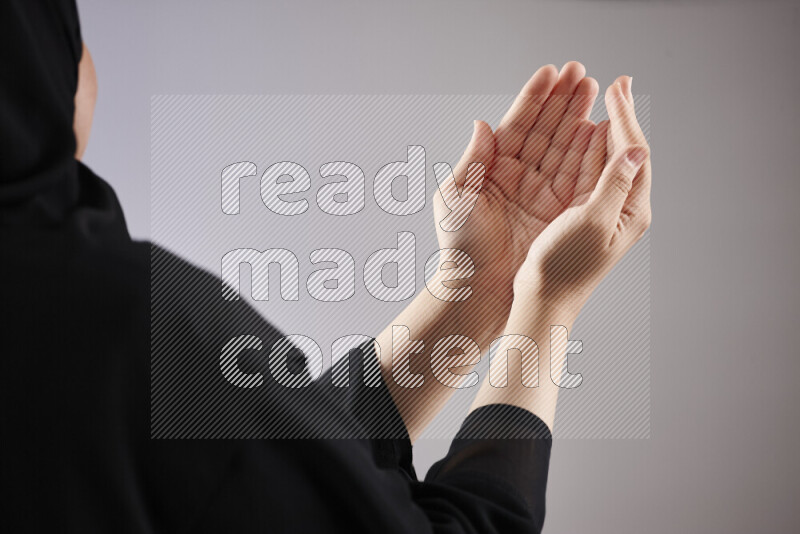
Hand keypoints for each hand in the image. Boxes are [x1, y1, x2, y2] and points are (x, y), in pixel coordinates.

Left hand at [432, 62, 599, 317]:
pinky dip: (589, 151)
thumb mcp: (456, 199)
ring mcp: (540, 192)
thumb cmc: (459, 248)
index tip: (551, 72)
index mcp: (493, 168)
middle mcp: (519, 176)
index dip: (534, 98)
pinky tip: (600, 128)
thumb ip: (472, 161)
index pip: (517, 124)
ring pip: (564, 146)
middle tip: (582, 72)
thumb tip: (482, 124)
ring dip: (579, 117)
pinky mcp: (558, 210)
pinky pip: (576, 174)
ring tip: (595, 90)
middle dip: (563, 100)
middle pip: (546, 129)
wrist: (478, 289)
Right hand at [514, 76, 651, 321]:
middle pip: (625, 151)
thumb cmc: (564, 268)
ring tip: (604, 98)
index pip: (634, 153)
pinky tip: (586, 132)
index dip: (625, 118)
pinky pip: (590, 172)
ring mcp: (603, 210)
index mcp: (631, 211)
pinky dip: (588, 147)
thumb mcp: (592, 224)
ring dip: (605, 126)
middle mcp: (622, 208)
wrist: (543, 299)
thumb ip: (614, 185)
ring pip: (607, 158)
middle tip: (617, 83)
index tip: (616, 89)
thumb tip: (634, 150)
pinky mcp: (583, 213)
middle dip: (620, 115)